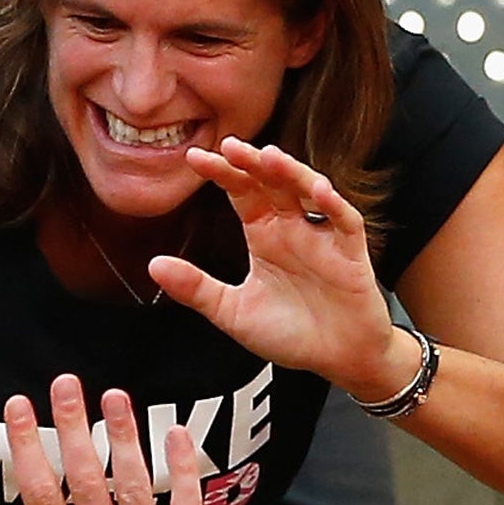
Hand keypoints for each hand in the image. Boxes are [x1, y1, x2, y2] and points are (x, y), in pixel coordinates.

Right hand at [0, 376, 225, 504]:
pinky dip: (183, 467)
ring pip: (135, 481)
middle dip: (72, 423)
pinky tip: (177, 430)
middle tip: (65, 383)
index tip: (19, 406)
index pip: (40, 490)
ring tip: (114, 395)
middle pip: (86, 474)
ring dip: (124, 434)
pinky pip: (186, 504)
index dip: (28, 444)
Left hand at [150, 137, 400, 393]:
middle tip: (228, 145)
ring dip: (290, 172)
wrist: (337, 359)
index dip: (222, 174)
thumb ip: (196, 288)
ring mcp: (323, 236)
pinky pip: (345, 222)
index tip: (193, 158)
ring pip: (308, 190)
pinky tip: (317, 192)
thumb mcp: (233, 312)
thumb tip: (152, 265)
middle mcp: (292, 227)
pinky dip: (333, 205)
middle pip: (272, 182)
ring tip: (268, 156)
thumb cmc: (290, 333)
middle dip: (252, 162)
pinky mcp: (351, 253)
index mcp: (264, 235)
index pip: (241, 192)